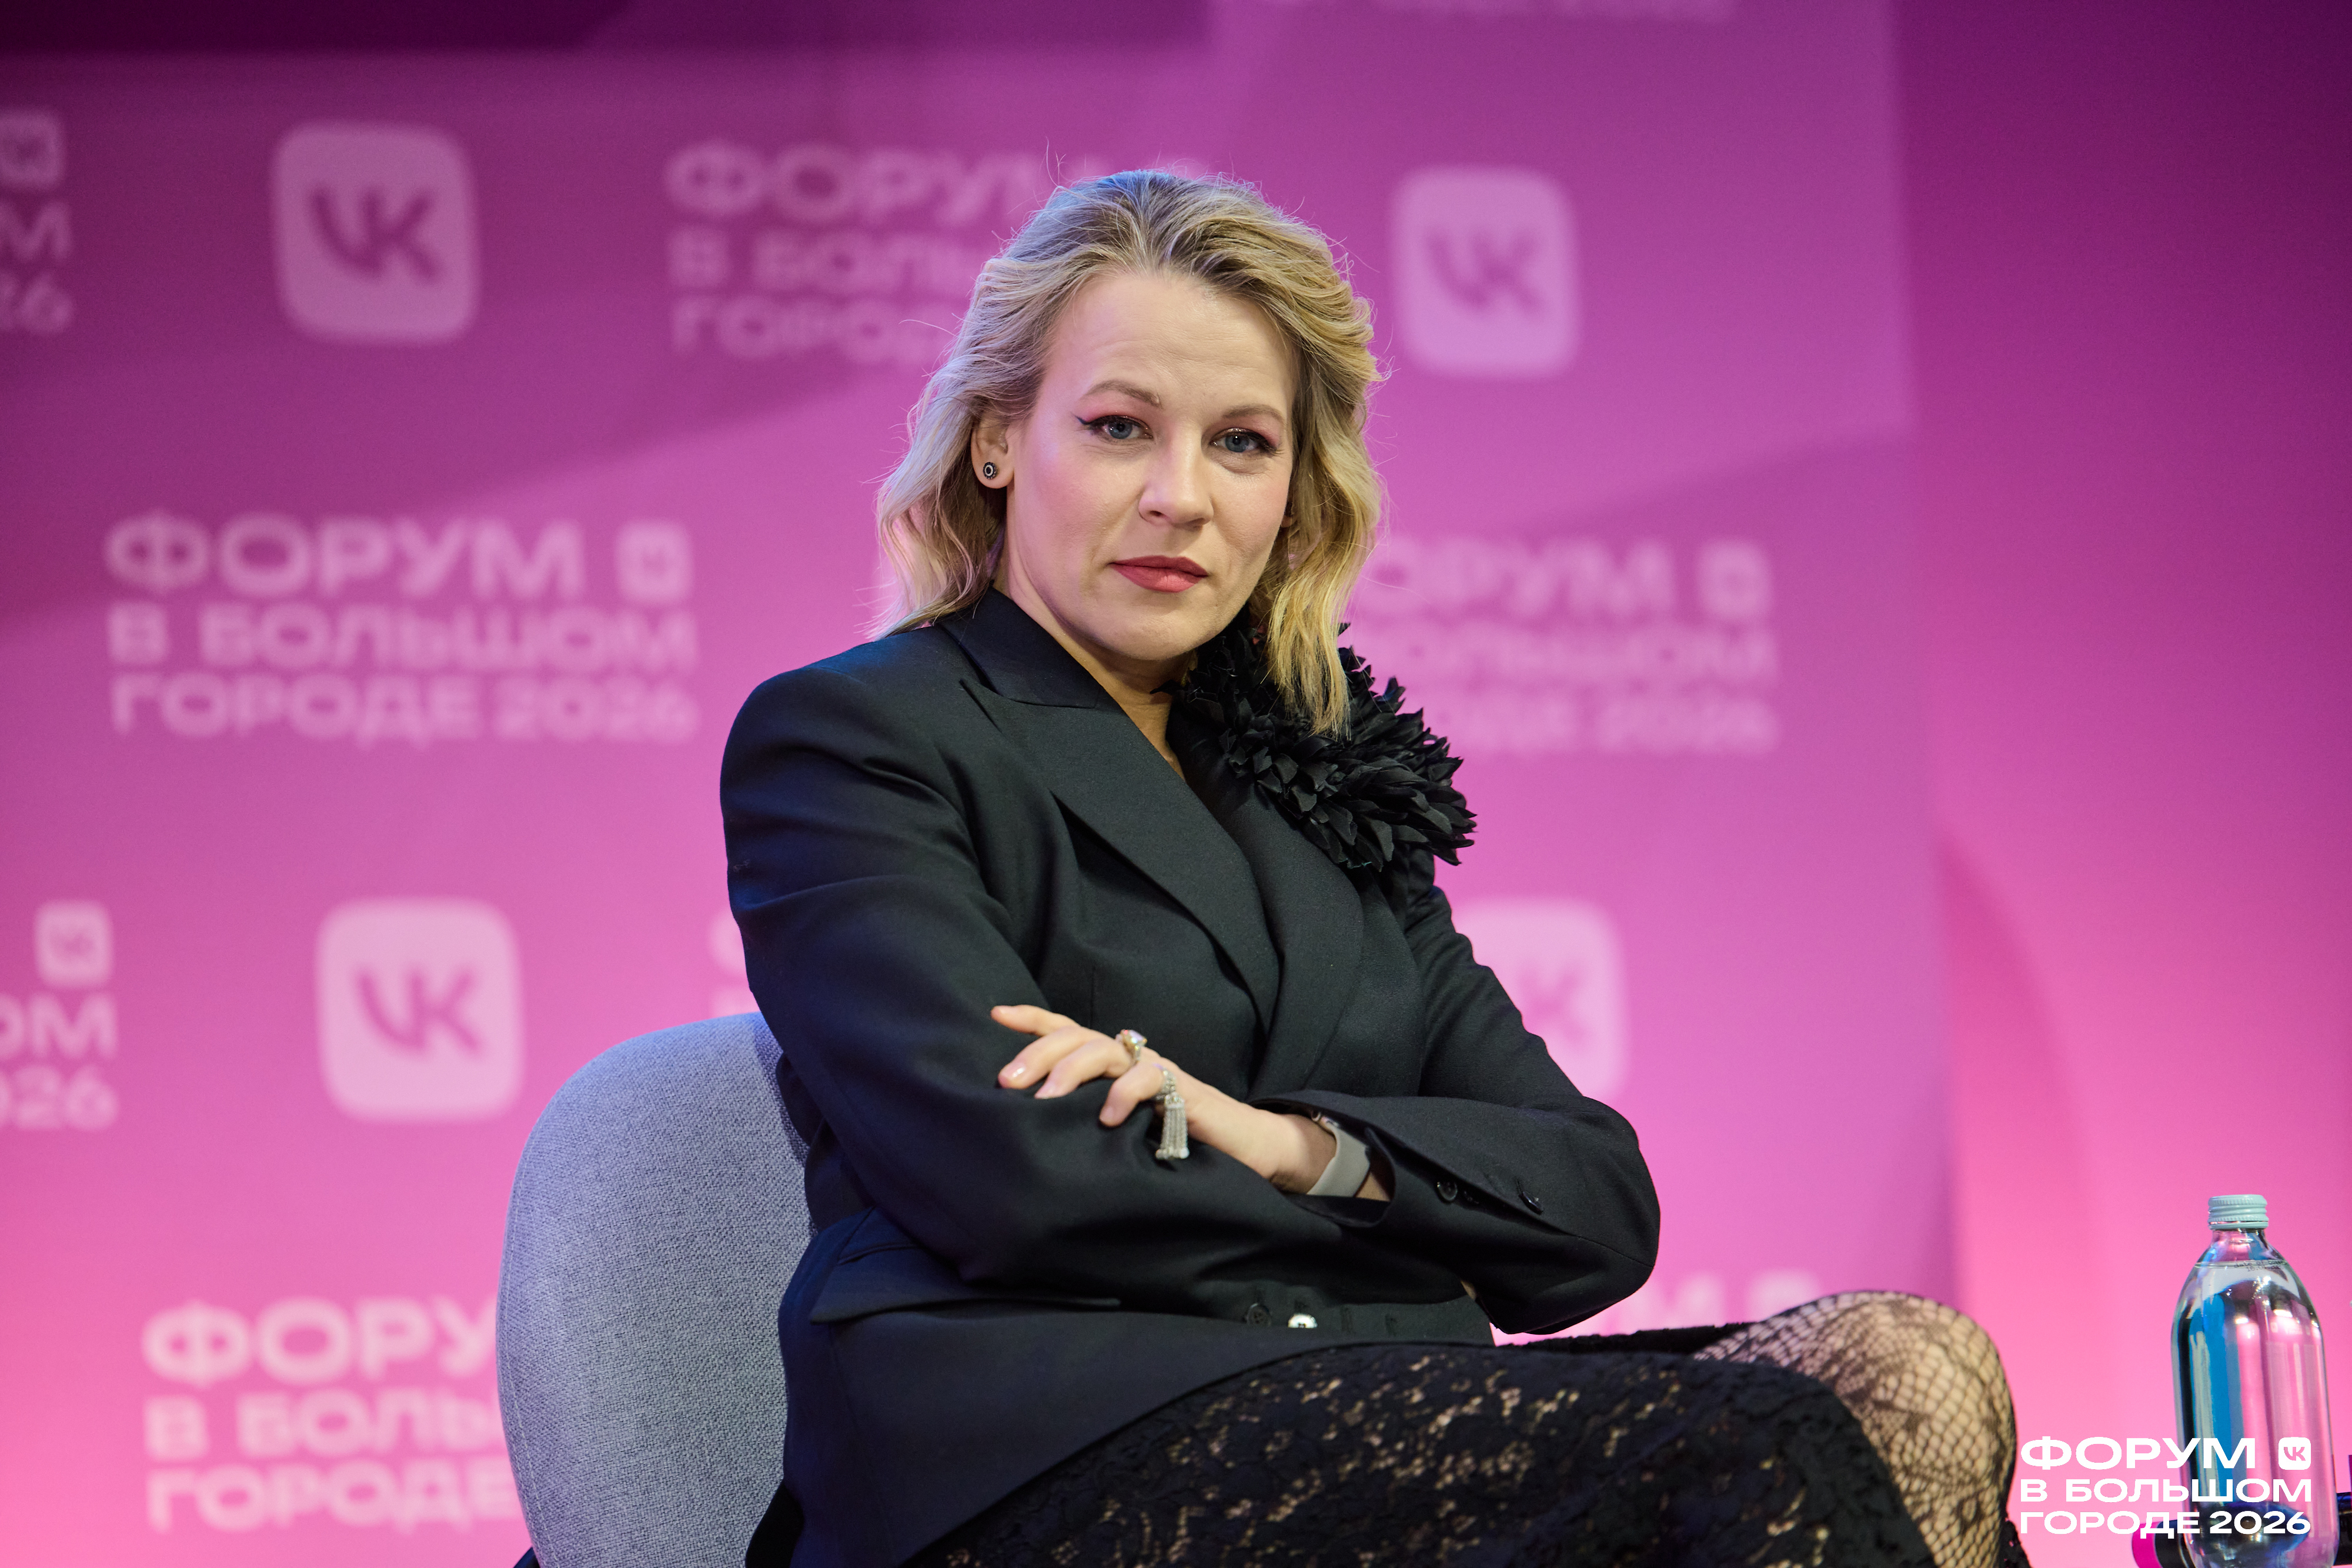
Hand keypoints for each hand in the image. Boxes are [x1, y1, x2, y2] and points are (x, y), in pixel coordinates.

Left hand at [991, 1005, 1336, 1191]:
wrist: (1242, 1148)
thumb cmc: (1172, 1138)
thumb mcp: (1118, 1126)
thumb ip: (1085, 1117)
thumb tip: (1027, 1130)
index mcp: (1112, 1062)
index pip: (1067, 1030)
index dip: (1033, 1020)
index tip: (996, 1014)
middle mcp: (1132, 1057)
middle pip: (1077, 1036)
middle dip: (1038, 1053)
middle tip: (1006, 1082)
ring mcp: (1157, 1069)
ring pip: (1106, 1049)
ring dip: (1071, 1071)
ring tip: (1044, 1100)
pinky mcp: (1183, 1090)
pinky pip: (1149, 1079)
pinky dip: (1124, 1094)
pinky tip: (1106, 1118)